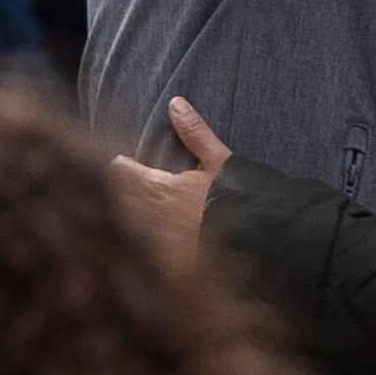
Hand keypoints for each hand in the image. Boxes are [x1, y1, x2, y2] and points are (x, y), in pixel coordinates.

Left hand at [109, 97, 229, 268]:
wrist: (261, 246)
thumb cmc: (241, 201)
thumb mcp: (221, 162)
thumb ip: (195, 133)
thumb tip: (175, 103)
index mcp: (160, 191)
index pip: (121, 174)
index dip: (119, 167)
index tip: (120, 162)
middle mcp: (151, 220)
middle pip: (116, 203)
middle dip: (114, 192)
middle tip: (116, 186)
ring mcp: (156, 248)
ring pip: (124, 230)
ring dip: (124, 218)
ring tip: (128, 213)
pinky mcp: (166, 270)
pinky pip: (140, 255)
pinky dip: (138, 245)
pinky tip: (144, 245)